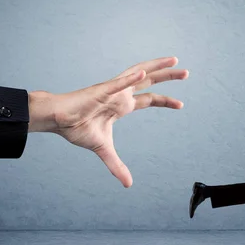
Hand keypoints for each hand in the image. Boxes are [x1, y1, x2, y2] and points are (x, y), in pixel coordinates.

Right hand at [28, 56, 187, 187]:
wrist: (57, 120)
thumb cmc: (76, 128)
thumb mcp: (103, 150)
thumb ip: (116, 165)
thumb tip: (128, 184)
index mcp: (122, 106)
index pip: (149, 99)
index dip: (165, 101)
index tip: (181, 105)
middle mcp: (121, 94)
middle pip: (150, 82)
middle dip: (168, 76)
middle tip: (187, 73)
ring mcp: (112, 90)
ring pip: (139, 74)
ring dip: (157, 67)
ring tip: (174, 61)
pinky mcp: (101, 91)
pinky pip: (118, 83)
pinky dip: (131, 78)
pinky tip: (144, 73)